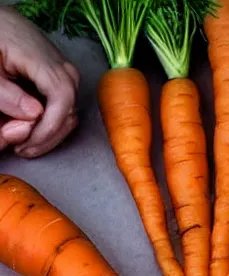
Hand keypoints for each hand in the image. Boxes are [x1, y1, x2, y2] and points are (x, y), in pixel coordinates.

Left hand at [0, 6, 78, 156]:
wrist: (2, 21)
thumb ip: (7, 93)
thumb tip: (34, 114)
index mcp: (50, 65)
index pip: (62, 104)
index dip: (47, 130)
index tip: (26, 144)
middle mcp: (67, 73)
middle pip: (67, 117)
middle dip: (44, 138)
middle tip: (18, 147)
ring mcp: (69, 80)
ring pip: (68, 119)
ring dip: (46, 136)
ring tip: (21, 142)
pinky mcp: (65, 84)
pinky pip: (63, 112)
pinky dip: (48, 126)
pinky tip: (28, 130)